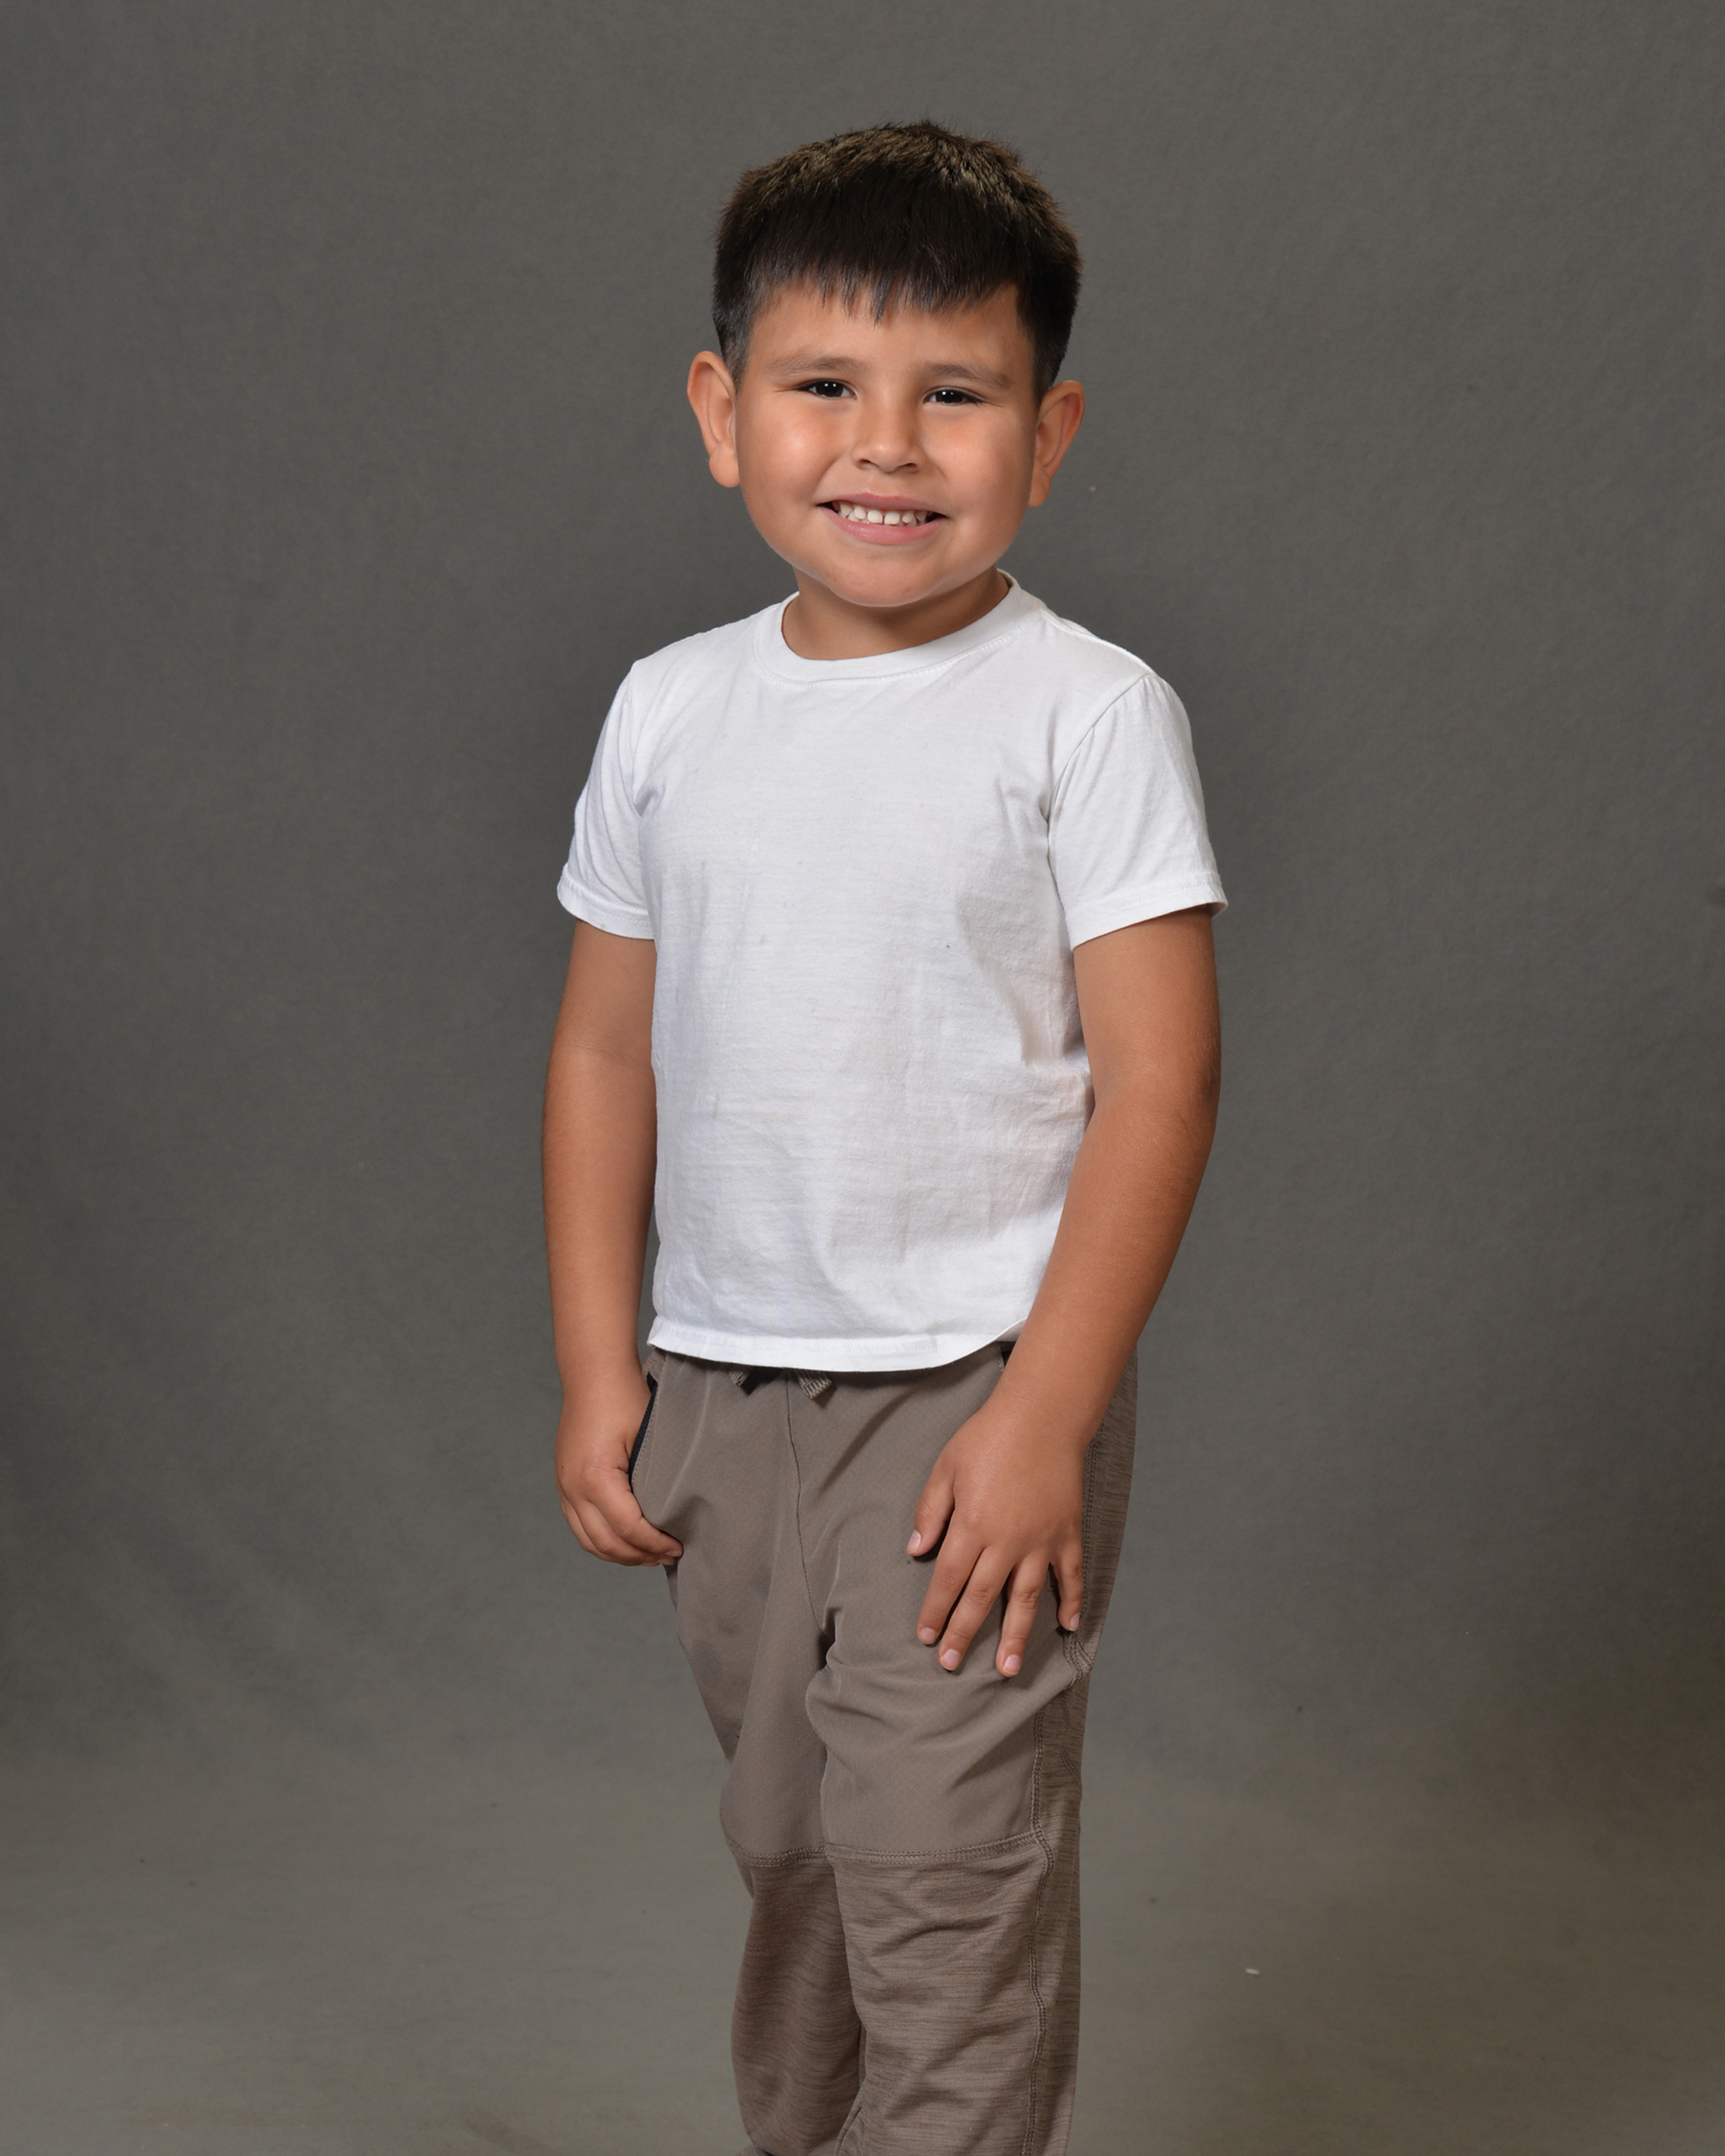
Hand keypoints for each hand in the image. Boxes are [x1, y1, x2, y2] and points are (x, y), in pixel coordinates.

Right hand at [554, 1374, 682, 1565]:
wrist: (594, 1374)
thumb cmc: (626, 1399)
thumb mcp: (649, 1439)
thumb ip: (655, 1481)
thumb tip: (673, 1516)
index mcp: (595, 1478)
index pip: (629, 1529)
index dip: (655, 1543)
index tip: (678, 1547)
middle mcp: (572, 1487)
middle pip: (606, 1543)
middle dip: (639, 1556)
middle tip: (668, 1556)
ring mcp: (563, 1486)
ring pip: (588, 1541)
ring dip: (619, 1554)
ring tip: (648, 1555)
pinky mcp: (563, 1483)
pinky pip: (579, 1526)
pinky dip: (602, 1541)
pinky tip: (624, 1541)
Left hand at [907, 1399, 1084, 1676]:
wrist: (1043, 1415)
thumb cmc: (988, 1437)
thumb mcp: (946, 1467)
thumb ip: (931, 1511)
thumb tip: (915, 1550)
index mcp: (973, 1524)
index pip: (949, 1579)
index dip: (936, 1610)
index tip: (926, 1637)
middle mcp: (1007, 1540)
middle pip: (982, 1597)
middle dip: (964, 1633)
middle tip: (951, 1665)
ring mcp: (1041, 1540)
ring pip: (1025, 1598)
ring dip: (1014, 1635)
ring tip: (1007, 1669)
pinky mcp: (1068, 1533)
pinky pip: (1070, 1575)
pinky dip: (1070, 1601)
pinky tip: (1066, 1627)